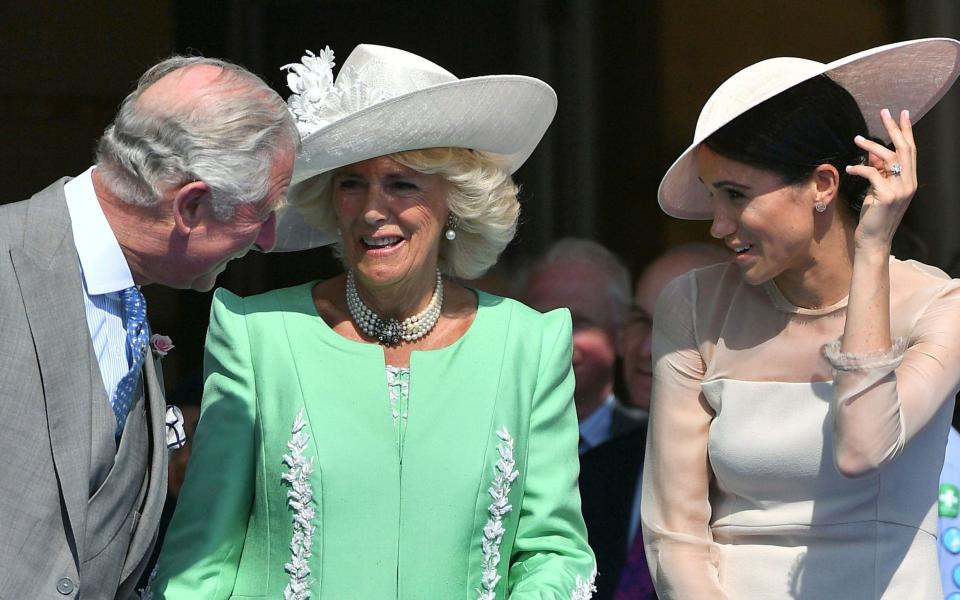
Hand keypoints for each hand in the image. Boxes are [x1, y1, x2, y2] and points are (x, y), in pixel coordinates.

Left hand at [844, 109, 917, 250]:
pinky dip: (860, 169)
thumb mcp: (877, 190)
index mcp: (909, 180)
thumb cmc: (874, 216)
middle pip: (904, 149)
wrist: (873, 240)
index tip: (902, 113)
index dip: (906, 131)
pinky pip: (873, 174)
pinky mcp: (887, 197)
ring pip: (889, 159)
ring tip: (857, 139)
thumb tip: (872, 154)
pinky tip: (849, 169)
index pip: (910, 150)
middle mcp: (909, 183)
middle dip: (894, 128)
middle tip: (884, 111)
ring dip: (871, 146)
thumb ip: (879, 172)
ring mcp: (900, 190)